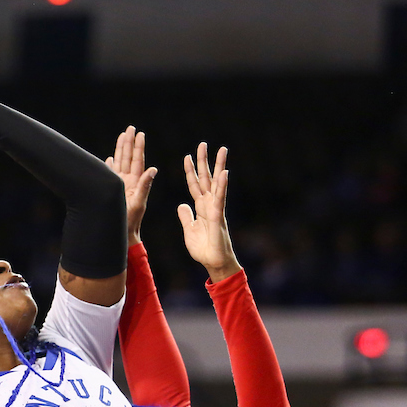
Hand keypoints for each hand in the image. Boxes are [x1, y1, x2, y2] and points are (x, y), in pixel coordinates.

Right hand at [105, 125, 156, 244]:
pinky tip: (109, 158)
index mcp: (136, 182)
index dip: (138, 147)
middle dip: (128, 143)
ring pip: (119, 163)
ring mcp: (119, 186)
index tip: (139, 133)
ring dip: (120, 150)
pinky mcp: (111, 191)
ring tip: (122, 136)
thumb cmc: (130, 222)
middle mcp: (128, 182)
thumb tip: (153, 169)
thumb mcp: (139, 203)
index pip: (137, 160)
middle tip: (130, 128)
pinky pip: (110, 174)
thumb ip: (145, 186)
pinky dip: (109, 165)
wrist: (122, 234)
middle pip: (128, 158)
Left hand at [177, 143, 241, 282]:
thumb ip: (186, 216)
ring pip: (217, 183)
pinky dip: (222, 186)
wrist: (213, 262)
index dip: (190, 171)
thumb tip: (182, 205)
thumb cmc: (203, 248)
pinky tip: (224, 173)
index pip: (194, 184)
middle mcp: (209, 204)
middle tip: (203, 143)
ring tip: (221, 149)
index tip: (187, 156)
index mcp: (201, 207)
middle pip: (206, 178)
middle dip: (204, 161)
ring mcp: (215, 208)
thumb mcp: (189, 230)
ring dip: (218, 166)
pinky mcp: (218, 216)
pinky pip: (220, 198)